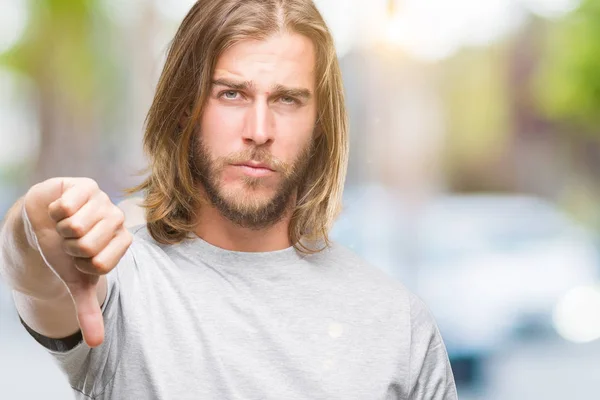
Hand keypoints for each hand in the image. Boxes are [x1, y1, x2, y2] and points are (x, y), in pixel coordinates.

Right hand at [24, 177, 131, 346]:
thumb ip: (87, 309)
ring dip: (61, 230)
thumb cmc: (65, 250)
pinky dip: (54, 213)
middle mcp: (118, 219)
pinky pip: (65, 207)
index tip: (79, 258)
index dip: (80, 265)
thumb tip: (95, 344)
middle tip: (70, 240)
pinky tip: (60, 210)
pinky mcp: (86, 186)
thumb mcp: (76, 281)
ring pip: (76, 227)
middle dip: (70, 248)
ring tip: (65, 225)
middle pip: (88, 246)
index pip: (101, 264)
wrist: (44, 221)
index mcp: (122, 242)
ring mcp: (104, 200)